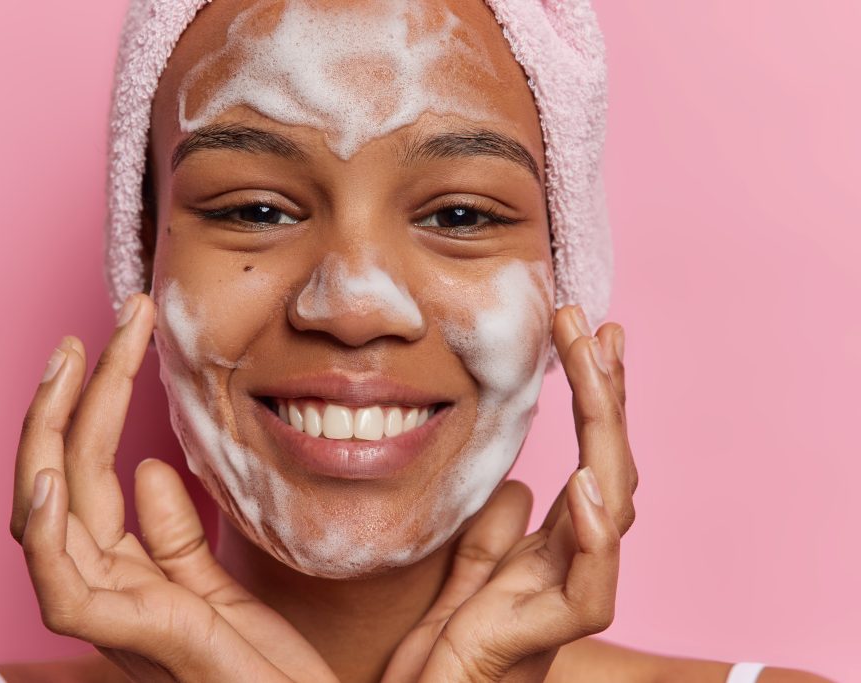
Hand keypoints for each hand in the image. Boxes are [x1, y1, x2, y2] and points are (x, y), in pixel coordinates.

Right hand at [8, 293, 337, 682]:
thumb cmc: (266, 666)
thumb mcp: (218, 583)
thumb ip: (176, 535)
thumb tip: (148, 468)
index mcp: (128, 571)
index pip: (91, 473)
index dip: (95, 403)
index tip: (120, 336)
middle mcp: (110, 587)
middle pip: (66, 477)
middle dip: (73, 396)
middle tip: (99, 325)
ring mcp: (117, 614)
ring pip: (47, 517)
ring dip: (50, 434)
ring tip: (68, 363)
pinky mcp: (138, 638)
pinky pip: (66, 590)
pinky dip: (47, 535)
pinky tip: (54, 477)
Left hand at [383, 305, 636, 681]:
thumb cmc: (449, 651)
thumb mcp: (466, 571)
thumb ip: (493, 531)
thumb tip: (519, 484)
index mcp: (554, 542)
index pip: (589, 453)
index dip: (595, 394)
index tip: (588, 332)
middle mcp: (572, 559)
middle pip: (608, 461)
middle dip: (605, 390)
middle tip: (594, 322)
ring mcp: (568, 592)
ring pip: (612, 503)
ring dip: (605, 430)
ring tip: (594, 363)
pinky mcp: (552, 631)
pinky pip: (591, 584)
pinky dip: (594, 533)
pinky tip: (585, 481)